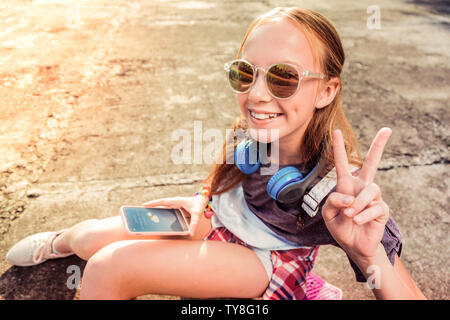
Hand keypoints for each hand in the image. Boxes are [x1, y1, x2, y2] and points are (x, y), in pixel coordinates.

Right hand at [142, 195, 208, 236]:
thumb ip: (194, 223)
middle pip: (160, 206)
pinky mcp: (177, 210)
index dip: (153, 203)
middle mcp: (174, 203)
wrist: (204, 200)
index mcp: (176, 201)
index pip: (162, 202)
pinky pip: (169, 213)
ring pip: (164, 210)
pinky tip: (161, 222)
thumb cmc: (199, 204)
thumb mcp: (197, 214)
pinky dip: (164, 217)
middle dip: (152, 209)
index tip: (144, 205)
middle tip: (142, 213)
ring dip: (157, 213)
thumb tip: (190, 234)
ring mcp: (175, 206)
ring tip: (148, 218)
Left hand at [322, 128, 391, 259]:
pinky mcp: (381, 209)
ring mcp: (373, 197)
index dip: (339, 148)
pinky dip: (363, 216)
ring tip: (349, 215)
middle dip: (378, 146)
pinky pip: (374, 208)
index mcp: (346, 185)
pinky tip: (357, 221)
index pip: (342, 164)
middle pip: (372, 163)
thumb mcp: (328, 214)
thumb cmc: (340, 226)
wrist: (353, 245)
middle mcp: (361, 187)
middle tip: (386, 130)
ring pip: (369, 191)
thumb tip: (350, 197)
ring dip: (358, 203)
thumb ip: (333, 202)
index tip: (336, 131)